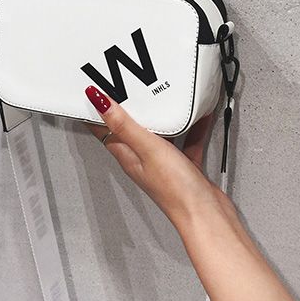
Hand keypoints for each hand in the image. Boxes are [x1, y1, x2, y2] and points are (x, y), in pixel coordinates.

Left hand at [84, 85, 227, 228]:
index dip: (96, 112)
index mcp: (128, 157)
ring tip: (162, 94)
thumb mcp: (148, 149)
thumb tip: (98, 101)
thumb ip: (124, 124)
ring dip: (159, 115)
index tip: (93, 91)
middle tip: (127, 85)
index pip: (105, 130)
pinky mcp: (184, 167)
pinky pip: (185, 141)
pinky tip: (198, 116)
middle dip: (129, 108)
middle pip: (130, 130)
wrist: (206, 216)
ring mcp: (163, 164)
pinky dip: (191, 127)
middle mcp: (143, 161)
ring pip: (158, 134)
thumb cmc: (176, 191)